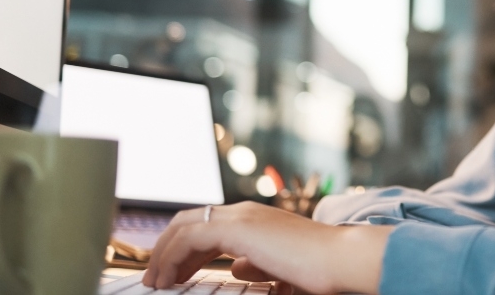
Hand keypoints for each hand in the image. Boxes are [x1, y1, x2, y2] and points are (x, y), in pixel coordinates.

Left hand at [142, 201, 391, 294]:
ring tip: (155, 282)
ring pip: (184, 226)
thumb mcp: (280, 266)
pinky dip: (171, 257)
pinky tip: (168, 279)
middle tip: (155, 276)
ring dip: (164, 254)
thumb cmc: (319, 266)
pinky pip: (190, 238)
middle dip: (166, 247)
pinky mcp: (238, 229)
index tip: (172, 273)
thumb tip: (236, 267)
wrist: (339, 259)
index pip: (207, 225)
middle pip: (189, 220)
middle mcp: (244, 212)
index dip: (184, 248)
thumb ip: (256, 264)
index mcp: (254, 219)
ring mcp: (241, 217)